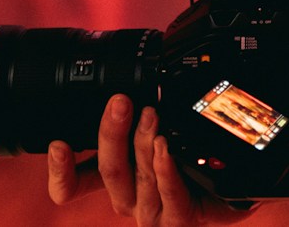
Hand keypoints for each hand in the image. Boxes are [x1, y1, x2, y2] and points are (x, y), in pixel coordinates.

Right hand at [47, 96, 251, 225]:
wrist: (229, 186)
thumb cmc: (188, 154)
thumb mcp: (154, 126)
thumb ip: (135, 111)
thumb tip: (126, 76)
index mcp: (114, 177)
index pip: (71, 187)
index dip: (60, 172)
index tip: (59, 144)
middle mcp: (127, 196)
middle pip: (107, 171)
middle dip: (110, 134)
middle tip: (120, 102)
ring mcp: (151, 211)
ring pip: (138, 179)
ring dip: (143, 144)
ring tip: (151, 115)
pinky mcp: (177, 220)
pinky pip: (169, 196)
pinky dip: (165, 171)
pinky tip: (164, 150)